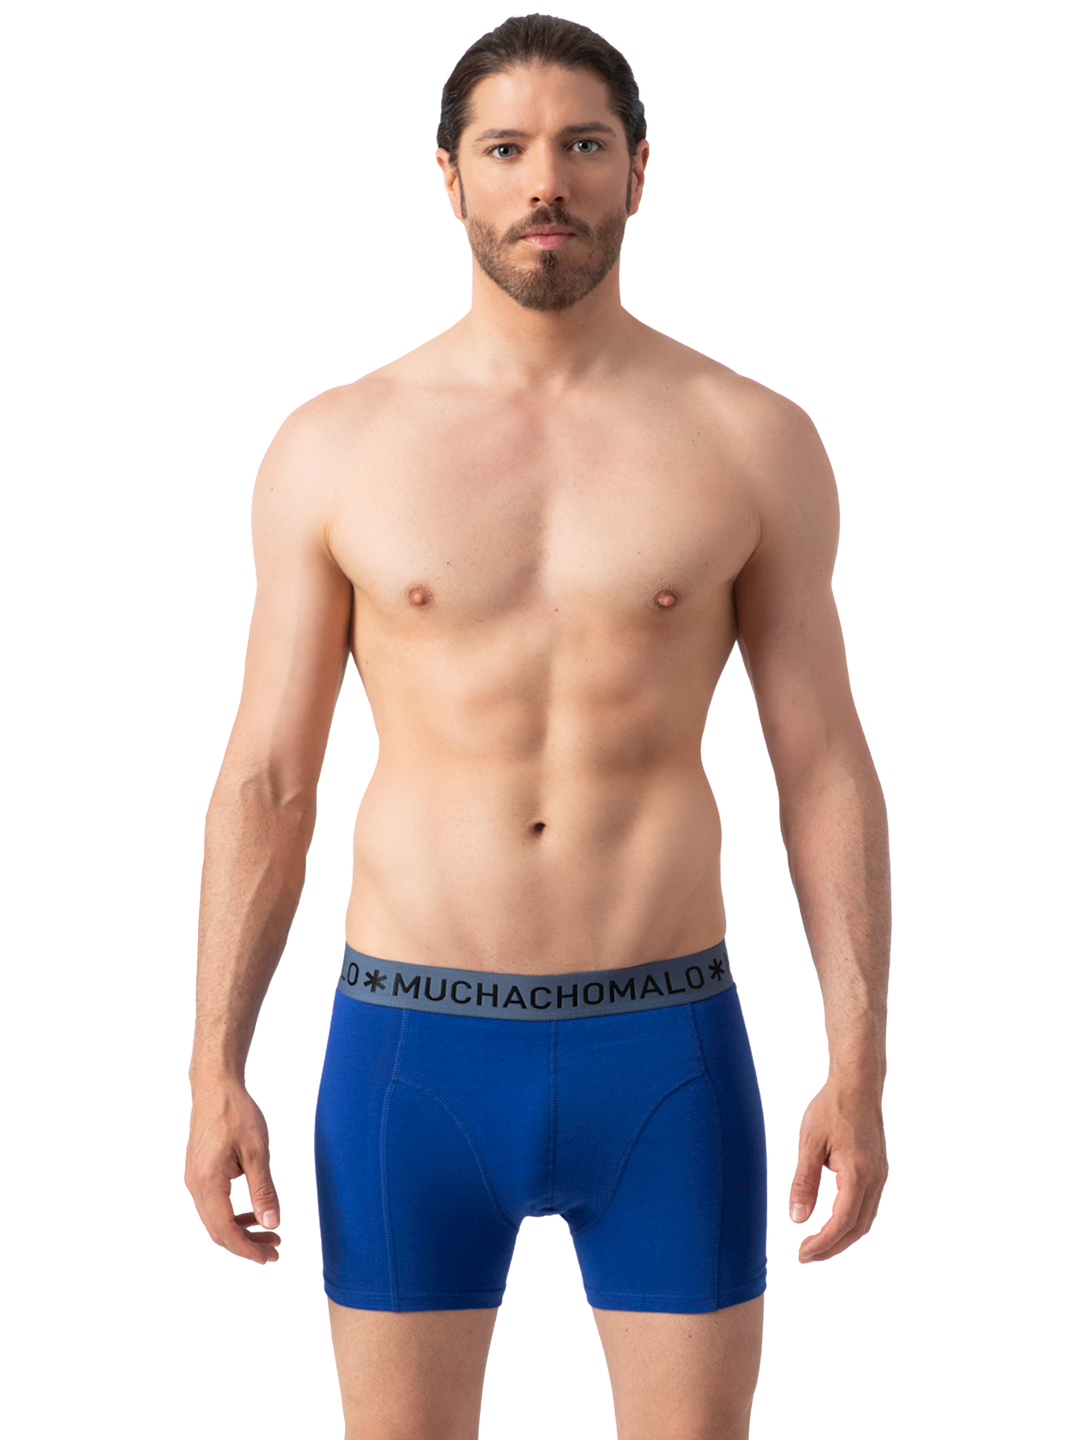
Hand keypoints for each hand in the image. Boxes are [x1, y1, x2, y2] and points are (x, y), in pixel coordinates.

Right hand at [182, 1079, 282, 1265]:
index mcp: (208, 1182)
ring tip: (270, 1234)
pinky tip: (254, 1214)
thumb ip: (264, 1190)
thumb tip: (272, 1224)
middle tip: (276, 1250)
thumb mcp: (257, 1151)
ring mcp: (194, 1181)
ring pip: (216, 1220)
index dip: (248, 1249)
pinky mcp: (199, 1174)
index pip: (226, 1231)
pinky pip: (214, 1206)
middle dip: (247, 1245)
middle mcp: (195, 1186)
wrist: (215, 1086)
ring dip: (242, 1231)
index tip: (270, 1257)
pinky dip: (234, 1216)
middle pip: (218, 1231)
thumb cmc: (237, 1113)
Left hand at [786, 1074, 889, 1264]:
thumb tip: (797, 1220)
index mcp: (858, 1173)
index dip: (822, 1243)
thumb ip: (804, 1182)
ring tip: (817, 1247)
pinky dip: (850, 1223)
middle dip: (832, 1248)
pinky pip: (868, 1207)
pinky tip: (833, 1224)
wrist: (857, 1083)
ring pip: (865, 1221)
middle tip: (805, 1257)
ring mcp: (880, 1175)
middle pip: (858, 1228)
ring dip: (842, 1239)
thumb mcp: (810, 1143)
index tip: (801, 1255)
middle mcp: (875, 1179)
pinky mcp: (878, 1171)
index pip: (841, 1221)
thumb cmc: (831, 1107)